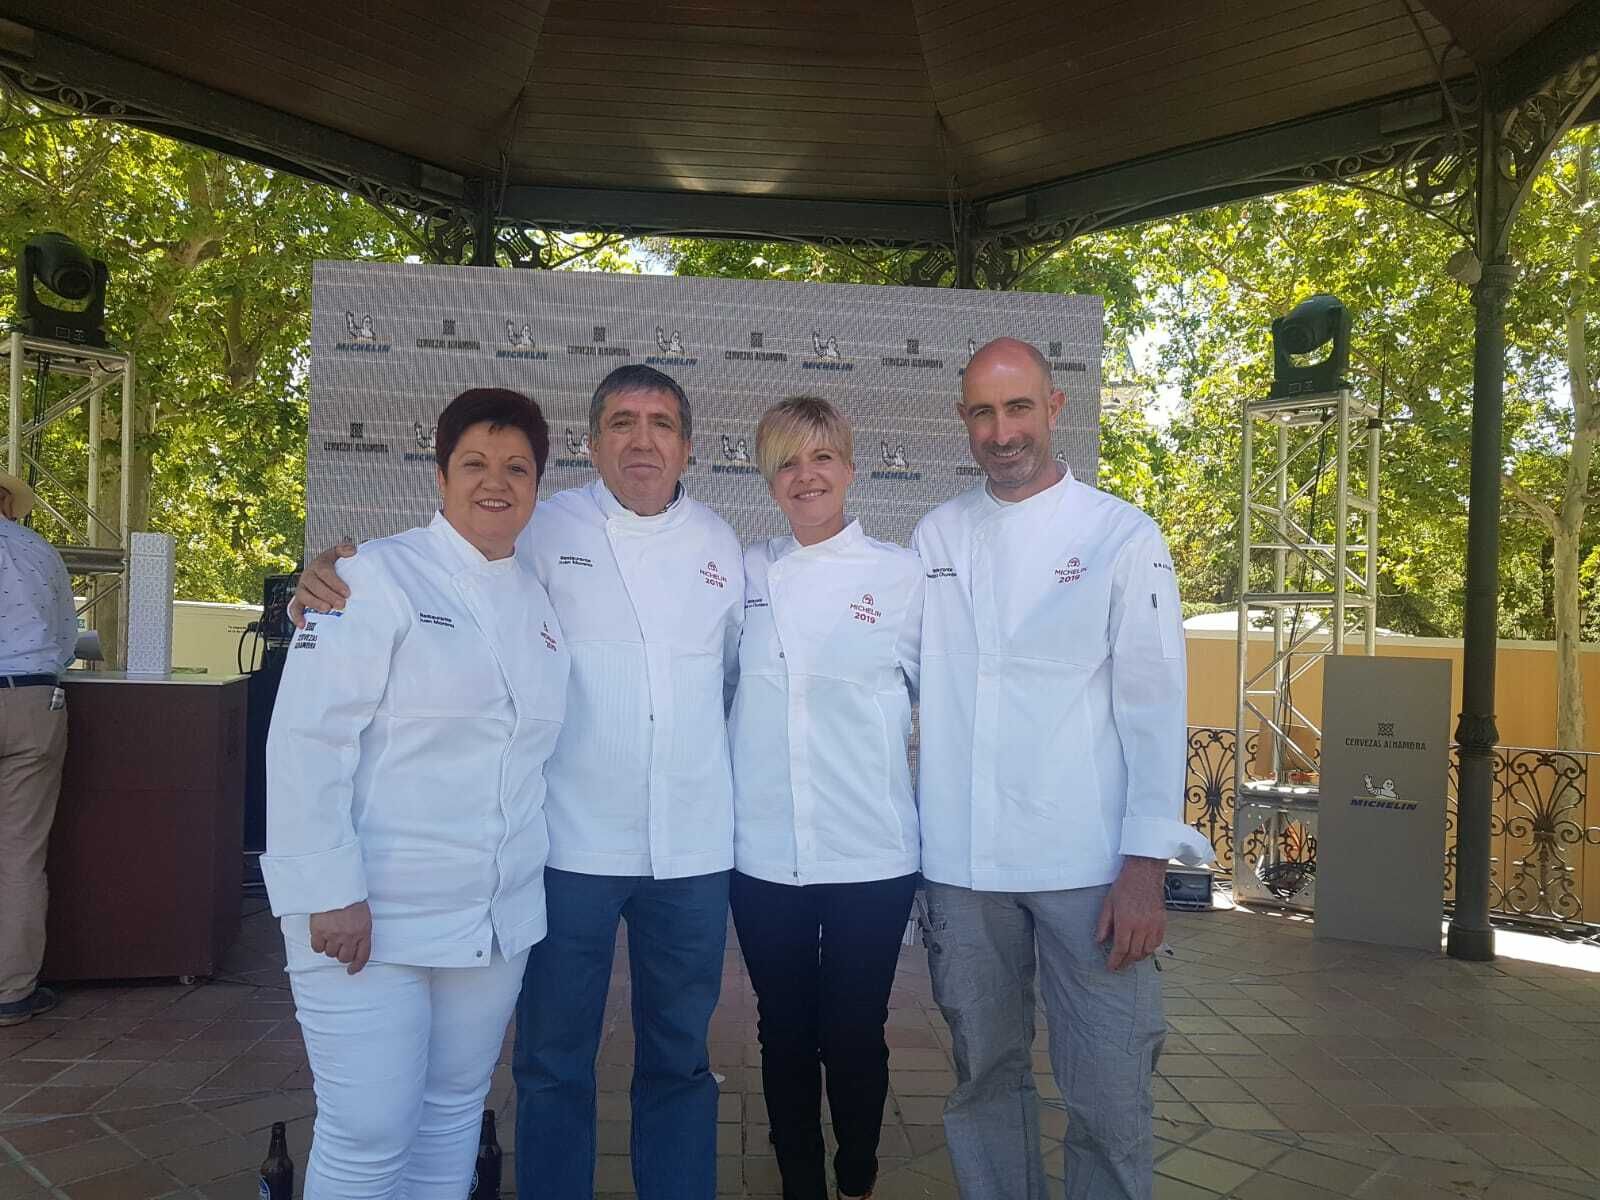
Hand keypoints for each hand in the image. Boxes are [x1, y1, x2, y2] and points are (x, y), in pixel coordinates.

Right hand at [289, 540, 355, 627]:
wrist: (322, 571)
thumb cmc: (333, 565)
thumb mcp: (338, 554)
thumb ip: (345, 549)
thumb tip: (352, 551)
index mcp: (319, 564)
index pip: (325, 572)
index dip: (335, 582)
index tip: (347, 592)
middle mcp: (308, 575)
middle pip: (315, 585)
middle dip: (328, 595)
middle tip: (342, 604)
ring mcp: (302, 588)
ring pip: (304, 596)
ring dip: (315, 603)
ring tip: (327, 609)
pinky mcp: (299, 599)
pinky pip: (294, 608)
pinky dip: (297, 616)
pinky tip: (302, 624)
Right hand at [308, 900, 372, 973]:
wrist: (335, 886)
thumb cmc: (349, 898)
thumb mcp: (363, 915)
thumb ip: (361, 930)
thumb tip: (356, 945)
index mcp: (364, 931)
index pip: (362, 956)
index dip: (357, 966)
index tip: (352, 970)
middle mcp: (350, 936)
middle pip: (344, 957)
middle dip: (341, 954)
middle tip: (339, 946)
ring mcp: (334, 935)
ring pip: (330, 953)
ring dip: (330, 948)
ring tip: (330, 935)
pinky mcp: (319, 932)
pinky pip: (318, 948)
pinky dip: (318, 945)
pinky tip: (320, 936)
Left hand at [1095, 856, 1165, 971]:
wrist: (1145, 873)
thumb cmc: (1126, 885)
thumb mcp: (1108, 904)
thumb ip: (1103, 924)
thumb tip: (1099, 940)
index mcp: (1126, 922)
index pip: (1121, 949)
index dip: (1115, 961)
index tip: (1111, 966)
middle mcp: (1141, 926)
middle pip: (1134, 953)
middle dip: (1126, 962)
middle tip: (1119, 965)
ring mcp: (1154, 925)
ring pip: (1147, 950)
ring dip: (1138, 958)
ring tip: (1130, 959)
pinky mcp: (1162, 922)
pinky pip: (1158, 942)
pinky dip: (1151, 949)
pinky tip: (1144, 949)